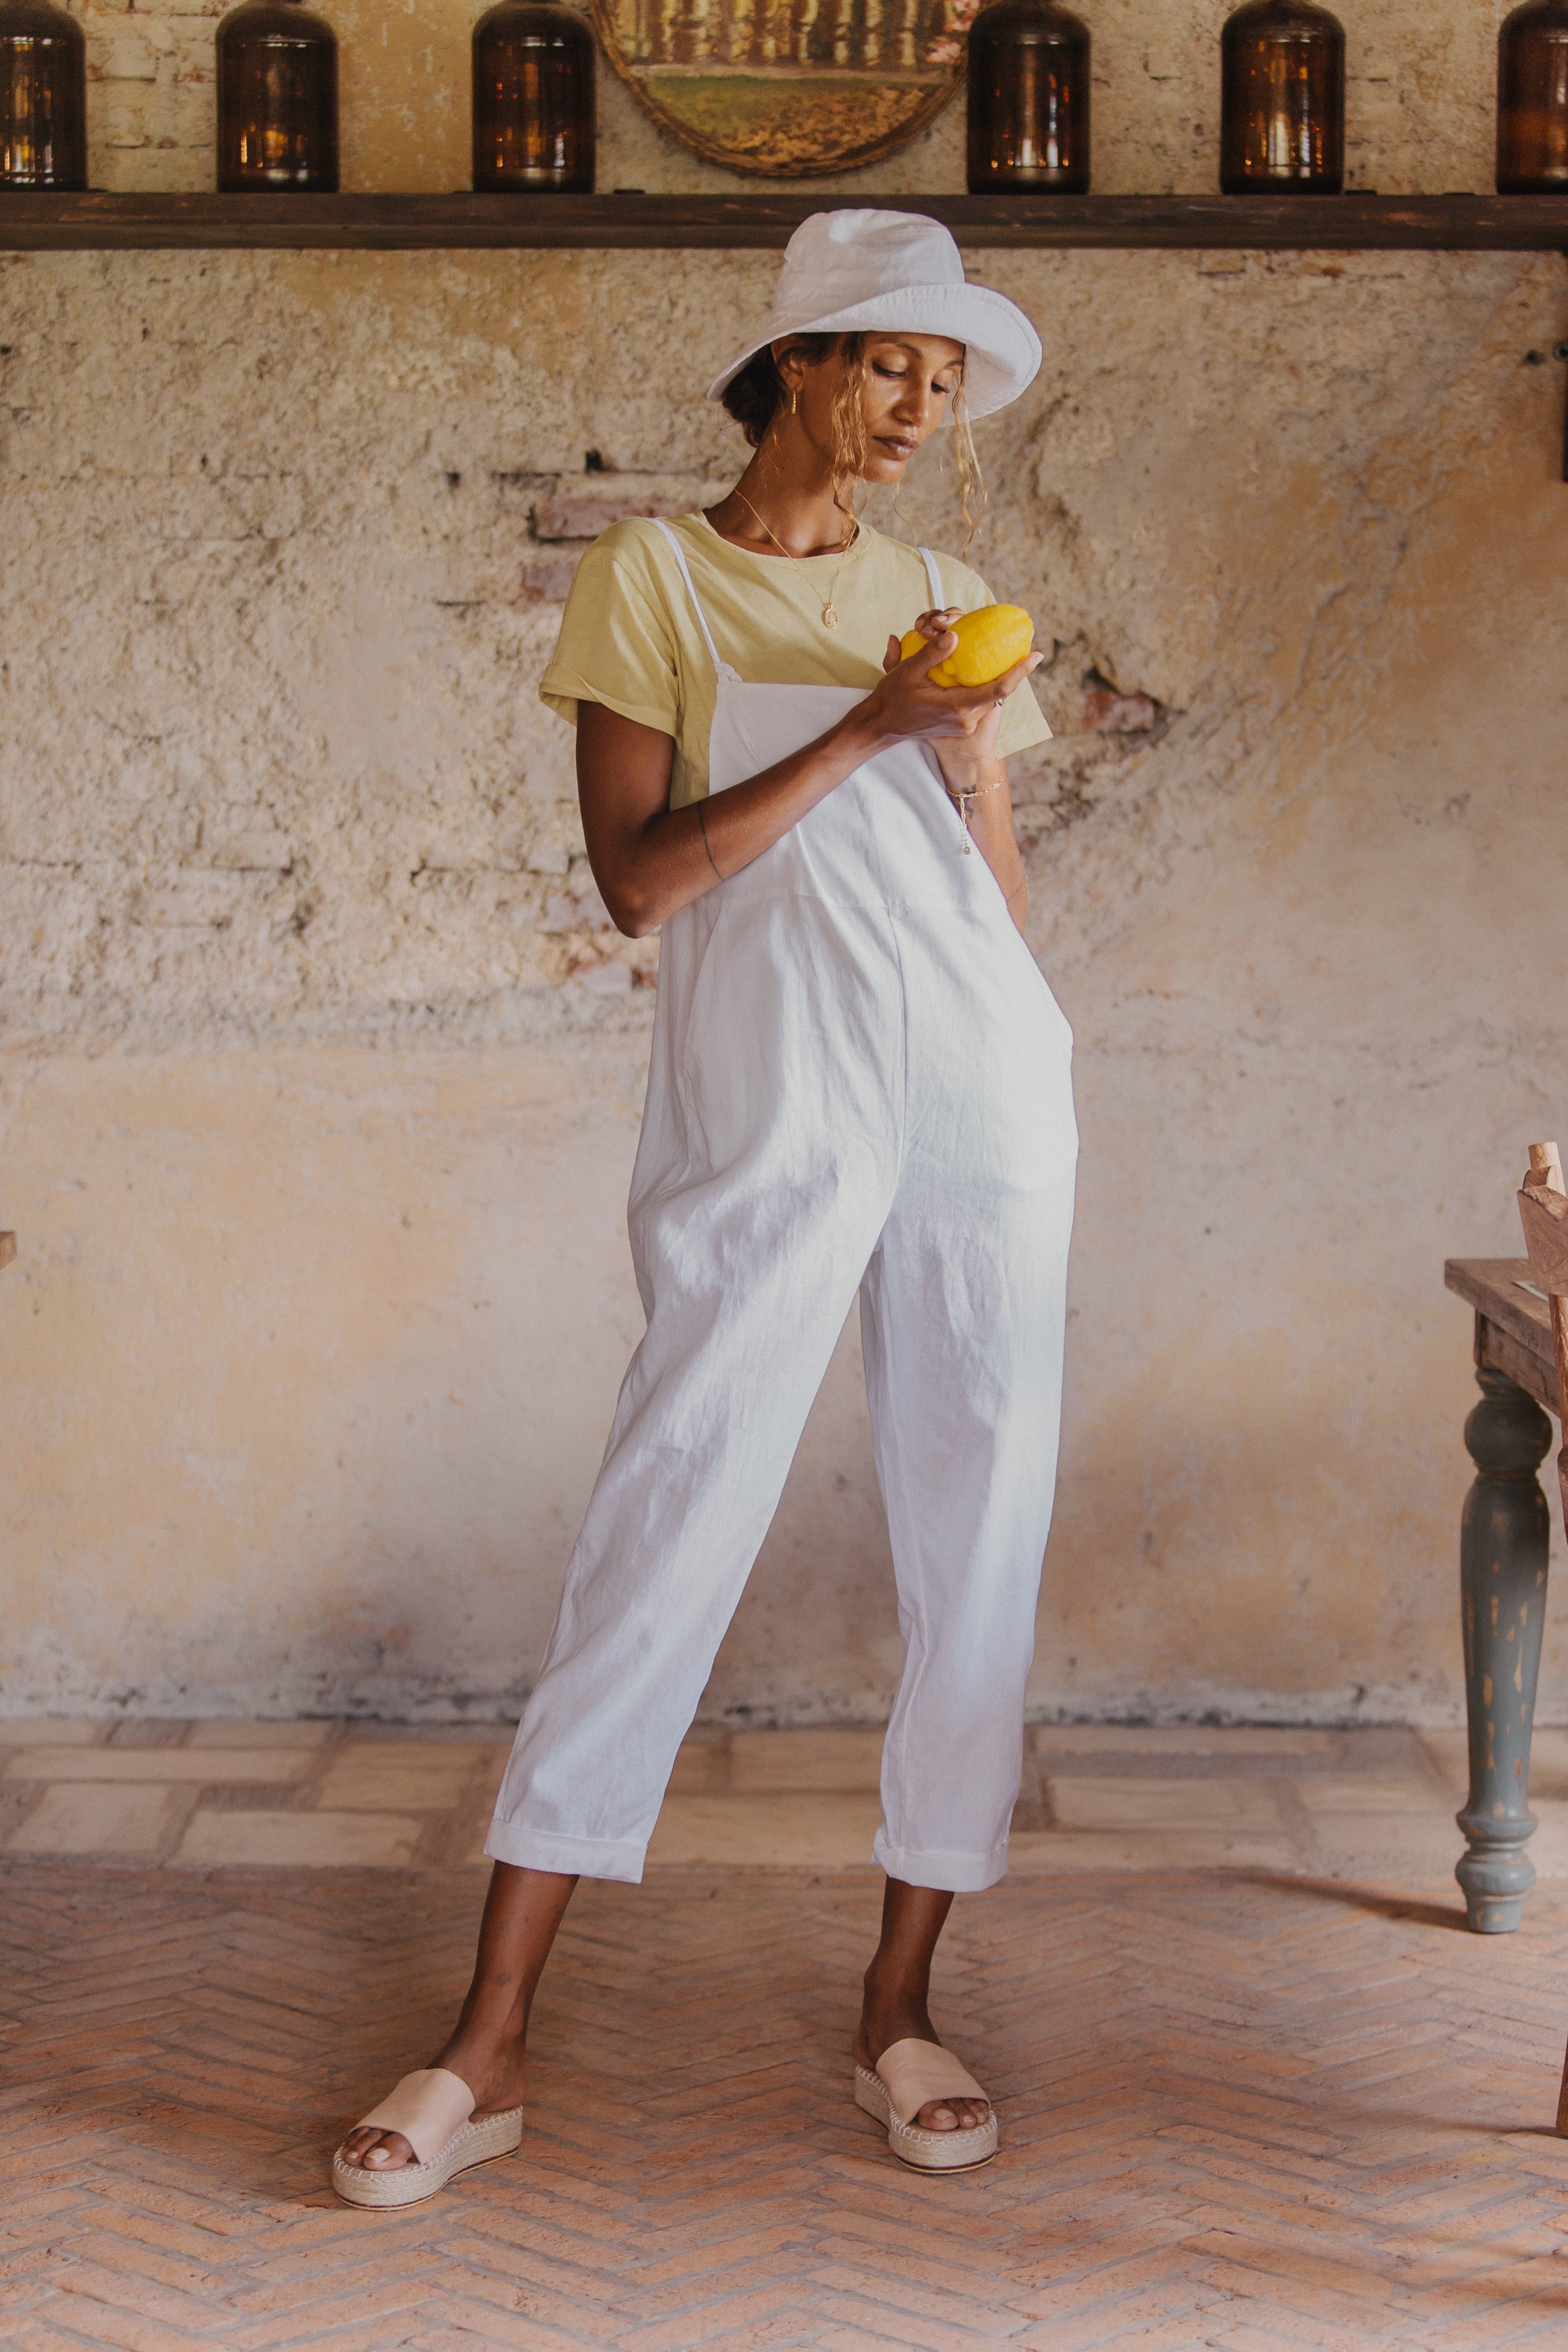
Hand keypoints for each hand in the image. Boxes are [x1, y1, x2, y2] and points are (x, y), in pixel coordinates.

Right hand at [857, 610, 1041, 751]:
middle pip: (1000, 692)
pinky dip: (986, 685)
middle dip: (1014, 672)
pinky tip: (987, 670)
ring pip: (991, 697)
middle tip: (1027, 649)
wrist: (881, 725)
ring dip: (1000, 678)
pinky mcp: (960, 725)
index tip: (1037, 654)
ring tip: (1011, 657)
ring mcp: (964, 725)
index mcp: (957, 707)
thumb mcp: (908, 671)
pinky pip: (981, 702)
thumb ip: (933, 653)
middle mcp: (966, 720)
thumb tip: (955, 634)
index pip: (1000, 688)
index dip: (1020, 671)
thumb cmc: (892, 698)